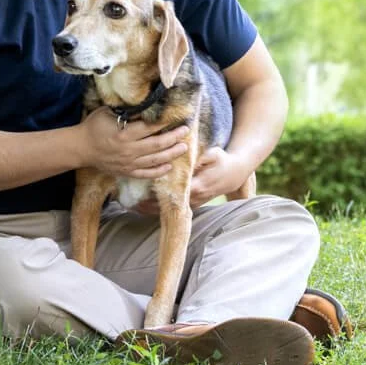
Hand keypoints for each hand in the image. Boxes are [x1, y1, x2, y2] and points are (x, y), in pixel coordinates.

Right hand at [79, 108, 189, 178]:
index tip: (176, 117)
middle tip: (185, 131)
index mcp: (124, 133)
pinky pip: (146, 174)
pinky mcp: (126, 172)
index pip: (150, 127)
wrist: (81, 148)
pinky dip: (158, 171)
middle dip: (173, 138)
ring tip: (183, 148)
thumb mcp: (108, 112)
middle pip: (157, 144)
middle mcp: (128, 150)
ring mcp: (128, 163)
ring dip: (171, 154)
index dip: (165, 122)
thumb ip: (126, 110)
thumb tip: (145, 103)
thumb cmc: (94, 126)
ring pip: (155, 160)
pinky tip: (169, 166)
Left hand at [130, 146, 252, 213]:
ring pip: (170, 210)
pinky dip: (160, 210)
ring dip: (152, 209)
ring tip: (133, 206)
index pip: (173, 192)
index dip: (157, 193)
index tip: (142, 190)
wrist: (234, 174)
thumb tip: (182, 154)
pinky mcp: (193, 204)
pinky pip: (174, 210)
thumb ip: (197, 156)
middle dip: (150, 204)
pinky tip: (144, 208)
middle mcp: (194, 198)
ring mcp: (194, 203)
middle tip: (131, 201)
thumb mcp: (212, 154)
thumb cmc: (221, 160)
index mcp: (198, 185)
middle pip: (169, 205)